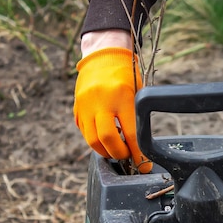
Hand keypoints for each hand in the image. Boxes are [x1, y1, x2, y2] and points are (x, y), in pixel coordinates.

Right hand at [74, 47, 152, 173]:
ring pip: (92, 140)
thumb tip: (142, 148)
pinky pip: (85, 133)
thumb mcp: (138, 91)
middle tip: (128, 156)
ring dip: (106, 151)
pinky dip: (96, 142)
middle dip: (120, 154)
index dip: (138, 153)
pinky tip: (106, 140)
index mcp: (121, 96)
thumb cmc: (126, 75)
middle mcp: (101, 101)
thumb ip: (137, 117)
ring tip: (117, 151)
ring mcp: (85, 105)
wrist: (102, 57)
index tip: (144, 165)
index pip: (131, 133)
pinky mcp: (77, 109)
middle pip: (107, 139)